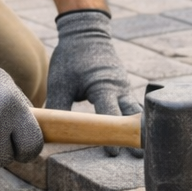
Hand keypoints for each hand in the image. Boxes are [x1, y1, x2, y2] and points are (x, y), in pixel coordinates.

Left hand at [47, 10, 140, 156]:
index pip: (109, 113)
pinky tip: (137, 137)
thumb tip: (50, 133)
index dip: (110, 133)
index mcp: (102, 85)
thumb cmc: (71, 58)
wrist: (87, 34)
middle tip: (139, 157)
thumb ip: (57, 108)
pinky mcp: (124, 89)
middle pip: (131, 116)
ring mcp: (125, 88)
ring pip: (134, 113)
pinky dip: (133, 121)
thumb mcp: (60, 82)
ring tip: (141, 152)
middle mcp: (119, 87)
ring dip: (137, 130)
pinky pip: (131, 107)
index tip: (112, 152)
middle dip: (134, 136)